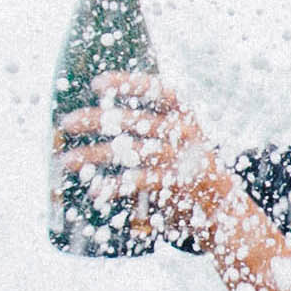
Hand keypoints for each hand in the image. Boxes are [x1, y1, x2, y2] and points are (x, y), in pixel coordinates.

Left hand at [56, 71, 236, 248]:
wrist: (224, 206)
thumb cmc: (188, 168)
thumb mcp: (175, 143)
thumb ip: (145, 130)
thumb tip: (95, 119)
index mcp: (186, 116)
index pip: (159, 90)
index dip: (129, 84)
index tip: (97, 84)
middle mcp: (186, 132)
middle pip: (135, 120)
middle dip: (97, 120)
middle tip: (66, 123)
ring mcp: (184, 157)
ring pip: (131, 151)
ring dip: (95, 156)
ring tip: (67, 161)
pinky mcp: (181, 184)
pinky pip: (142, 181)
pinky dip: (116, 186)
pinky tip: (95, 191)